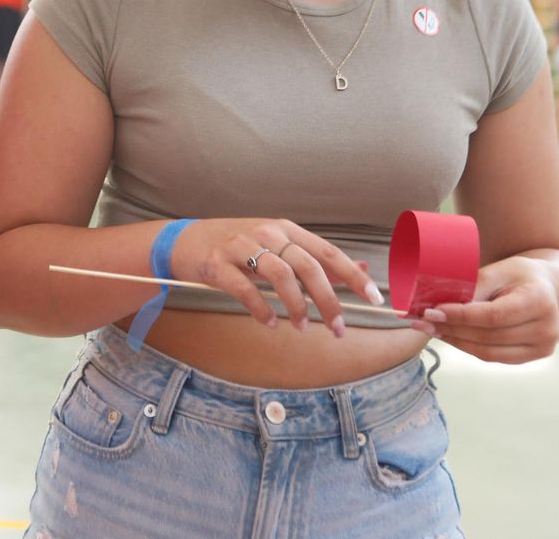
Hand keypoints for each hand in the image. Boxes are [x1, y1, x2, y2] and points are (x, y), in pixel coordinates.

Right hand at [169, 218, 383, 337]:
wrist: (184, 240)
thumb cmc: (236, 245)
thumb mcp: (276, 244)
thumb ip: (314, 257)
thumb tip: (360, 269)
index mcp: (286, 229)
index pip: (328, 252)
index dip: (353, 276)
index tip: (374, 299)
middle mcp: (268, 234)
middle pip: (308, 267)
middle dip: (328, 301)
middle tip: (338, 328)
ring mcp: (241, 246)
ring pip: (281, 277)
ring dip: (297, 307)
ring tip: (302, 327)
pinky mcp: (218, 263)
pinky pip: (246, 289)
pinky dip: (262, 309)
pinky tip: (270, 323)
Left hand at [410, 255, 558, 364]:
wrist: (547, 288)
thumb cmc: (519, 275)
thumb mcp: (499, 270)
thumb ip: (474, 286)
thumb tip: (440, 305)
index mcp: (540, 301)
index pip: (493, 316)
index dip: (461, 316)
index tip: (432, 311)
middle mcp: (547, 329)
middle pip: (488, 336)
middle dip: (451, 329)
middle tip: (421, 321)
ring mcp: (542, 347)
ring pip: (488, 351)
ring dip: (454, 341)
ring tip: (429, 328)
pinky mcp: (532, 357)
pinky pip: (493, 357)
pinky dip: (467, 347)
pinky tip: (449, 336)